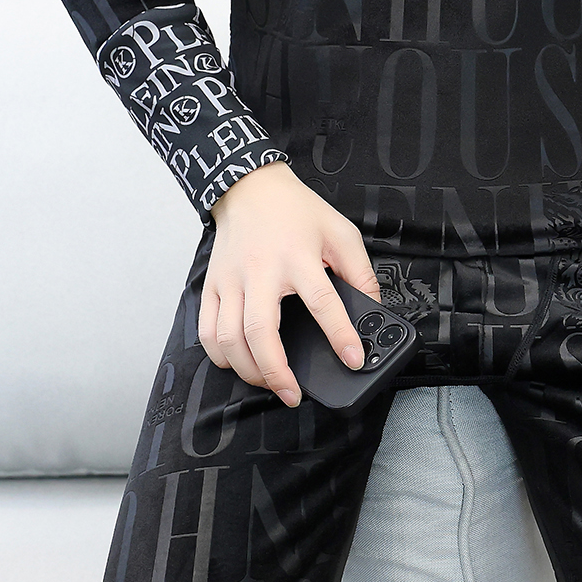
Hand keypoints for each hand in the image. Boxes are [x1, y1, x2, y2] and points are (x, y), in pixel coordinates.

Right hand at [199, 160, 381, 406]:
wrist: (251, 188)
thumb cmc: (297, 212)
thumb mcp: (340, 232)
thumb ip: (360, 272)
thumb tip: (374, 308)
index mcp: (298, 256)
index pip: (321, 302)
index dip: (339, 334)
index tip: (353, 358)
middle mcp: (260, 271)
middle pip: (260, 331)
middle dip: (277, 372)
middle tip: (294, 394)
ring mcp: (230, 279)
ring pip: (228, 338)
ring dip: (248, 370)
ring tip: (270, 383)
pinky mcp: (211, 284)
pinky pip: (207, 330)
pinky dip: (219, 355)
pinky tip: (239, 364)